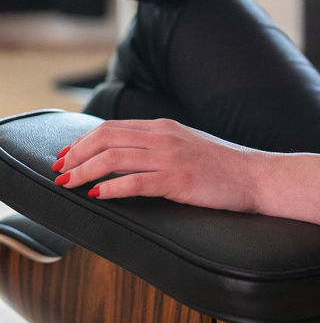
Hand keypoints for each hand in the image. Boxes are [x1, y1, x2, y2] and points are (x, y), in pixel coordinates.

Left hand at [52, 118, 319, 229]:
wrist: (259, 176)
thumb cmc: (224, 167)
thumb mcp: (187, 146)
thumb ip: (158, 146)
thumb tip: (126, 156)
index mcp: (164, 126)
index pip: (112, 127)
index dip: (82, 141)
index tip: (65, 155)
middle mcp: (164, 136)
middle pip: (106, 138)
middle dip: (76, 154)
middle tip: (58, 170)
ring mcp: (171, 157)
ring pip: (114, 158)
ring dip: (84, 171)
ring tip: (67, 184)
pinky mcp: (178, 180)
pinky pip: (135, 182)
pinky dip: (111, 188)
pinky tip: (97, 196)